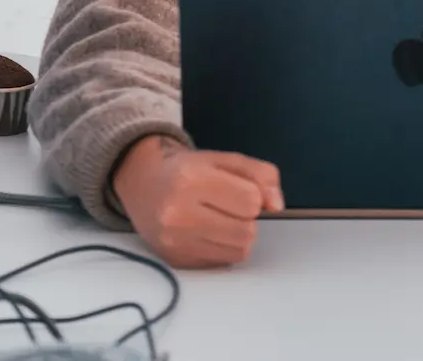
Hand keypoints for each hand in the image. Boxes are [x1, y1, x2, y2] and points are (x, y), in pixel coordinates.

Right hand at [113, 134, 283, 268]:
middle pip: (246, 232)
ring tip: (221, 218)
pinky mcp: (176, 261)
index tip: (239, 189)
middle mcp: (178, 214)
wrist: (144, 184)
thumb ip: (260, 175)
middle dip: (247, 218)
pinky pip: (222, 262)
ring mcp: (175, 242)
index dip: (253, 195)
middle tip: (230, 205)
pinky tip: (209, 231)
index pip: (250, 201)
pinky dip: (224, 248)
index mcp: (192, 180)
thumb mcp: (227, 159)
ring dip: (239, 235)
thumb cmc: (190, 169)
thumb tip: (277, 205)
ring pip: (238, 251)